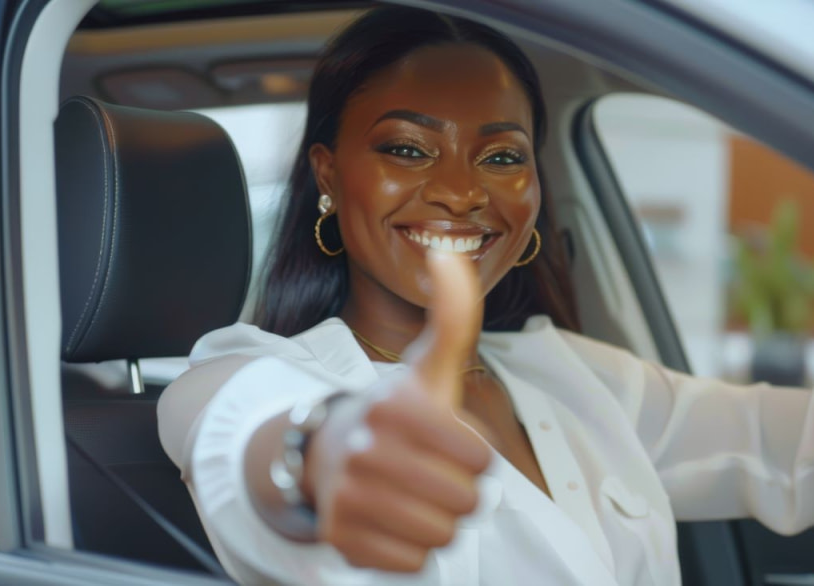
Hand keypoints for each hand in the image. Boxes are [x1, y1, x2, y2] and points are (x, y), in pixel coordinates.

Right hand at [306, 252, 491, 571]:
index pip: (482, 460)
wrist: (331, 453)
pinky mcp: (342, 540)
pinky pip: (413, 563)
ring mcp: (348, 498)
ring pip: (442, 535)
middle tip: (434, 472)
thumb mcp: (432, 363)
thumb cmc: (399, 411)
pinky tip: (394, 520)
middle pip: (465, 503)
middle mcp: (366, 452)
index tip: (450, 440)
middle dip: (461, 491)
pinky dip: (413, 549)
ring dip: (439, 520)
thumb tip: (446, 252)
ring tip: (416, 494)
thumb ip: (453, 314)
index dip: (476, 455)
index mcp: (396, 408)